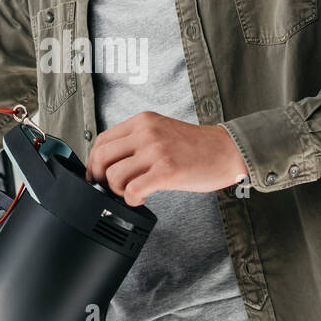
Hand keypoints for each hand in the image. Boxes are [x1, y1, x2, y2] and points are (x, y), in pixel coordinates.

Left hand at [84, 111, 247, 205]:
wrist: (227, 151)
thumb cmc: (196, 147)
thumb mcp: (162, 131)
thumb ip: (137, 140)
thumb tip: (110, 163)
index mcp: (143, 121)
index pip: (102, 140)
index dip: (93, 162)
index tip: (97, 175)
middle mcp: (146, 132)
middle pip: (101, 156)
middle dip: (99, 178)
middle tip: (110, 188)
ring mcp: (156, 151)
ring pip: (113, 175)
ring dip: (117, 191)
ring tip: (131, 193)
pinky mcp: (166, 171)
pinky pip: (132, 190)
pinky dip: (131, 200)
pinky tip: (142, 199)